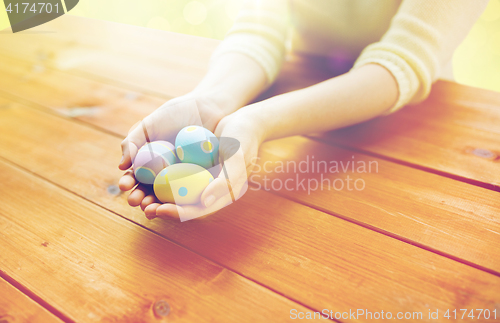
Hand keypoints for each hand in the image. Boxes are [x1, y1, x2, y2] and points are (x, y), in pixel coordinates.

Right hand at [118, 93, 230, 213]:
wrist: (206, 107)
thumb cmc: (175, 113)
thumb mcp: (149, 124)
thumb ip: (132, 142)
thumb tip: (121, 166)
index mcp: (149, 162)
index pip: (136, 177)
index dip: (128, 183)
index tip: (124, 186)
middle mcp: (164, 173)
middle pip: (150, 191)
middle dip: (141, 199)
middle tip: (137, 202)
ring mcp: (183, 178)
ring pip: (168, 197)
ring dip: (158, 205)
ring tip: (152, 208)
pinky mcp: (201, 180)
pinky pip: (190, 192)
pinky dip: (182, 201)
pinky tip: (176, 204)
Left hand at [143, 104, 266, 220]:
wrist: (244, 120)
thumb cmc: (244, 139)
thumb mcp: (237, 158)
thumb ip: (224, 181)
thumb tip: (204, 202)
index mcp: (221, 194)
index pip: (197, 210)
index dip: (177, 213)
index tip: (159, 210)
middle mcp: (207, 188)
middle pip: (181, 204)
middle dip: (160, 208)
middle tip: (142, 207)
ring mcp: (198, 176)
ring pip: (173, 190)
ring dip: (154, 195)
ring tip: (136, 196)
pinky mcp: (190, 163)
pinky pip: (171, 172)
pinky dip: (157, 175)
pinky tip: (141, 173)